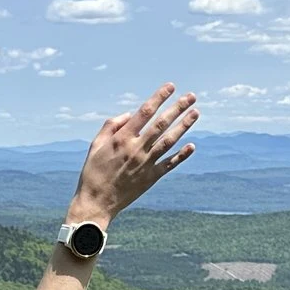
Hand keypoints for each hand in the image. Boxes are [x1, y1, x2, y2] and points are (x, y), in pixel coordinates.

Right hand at [68, 83, 196, 224]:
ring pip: (169, 141)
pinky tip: (192, 146)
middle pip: (161, 124)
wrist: (96, 203)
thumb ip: (111, 126)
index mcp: (122, 138)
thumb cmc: (93, 172)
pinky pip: (169, 164)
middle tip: (191, 96)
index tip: (170, 87)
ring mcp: (145, 164)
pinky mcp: (150, 178)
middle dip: (178, 108)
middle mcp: (136, 149)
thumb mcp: (95, 145)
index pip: (145, 112)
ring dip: (184, 126)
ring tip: (195, 113)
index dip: (159, 98)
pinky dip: (181, 155)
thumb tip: (130, 114)